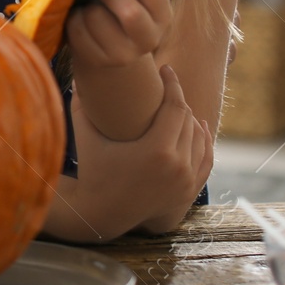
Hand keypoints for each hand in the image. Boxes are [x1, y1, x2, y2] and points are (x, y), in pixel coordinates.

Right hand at [66, 64, 213, 238]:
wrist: (103, 214)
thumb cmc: (92, 172)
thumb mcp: (86, 137)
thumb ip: (81, 105)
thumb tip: (80, 76)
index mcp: (157, 150)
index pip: (176, 107)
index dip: (173, 84)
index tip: (166, 69)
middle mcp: (178, 166)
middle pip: (188, 120)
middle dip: (179, 99)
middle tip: (167, 85)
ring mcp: (187, 181)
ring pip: (199, 138)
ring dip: (191, 119)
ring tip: (178, 105)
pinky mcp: (189, 191)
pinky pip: (205, 159)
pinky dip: (203, 141)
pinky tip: (198, 128)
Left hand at [67, 0, 172, 71]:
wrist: (104, 42)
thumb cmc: (118, 1)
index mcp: (162, 14)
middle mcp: (149, 38)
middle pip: (129, 11)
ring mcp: (124, 54)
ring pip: (98, 20)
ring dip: (87, 3)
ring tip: (87, 1)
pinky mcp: (99, 60)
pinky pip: (78, 31)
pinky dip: (73, 18)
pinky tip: (79, 16)